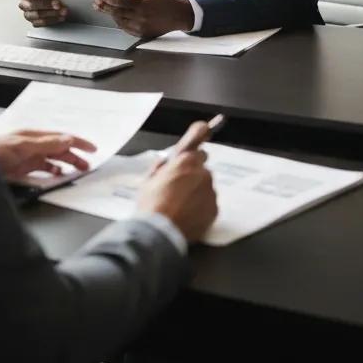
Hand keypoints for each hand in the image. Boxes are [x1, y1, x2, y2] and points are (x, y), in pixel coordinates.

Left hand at [0, 129, 94, 182]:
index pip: (61, 137)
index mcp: (33, 135)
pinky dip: (52, 173)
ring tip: (76, 172)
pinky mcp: (22, 171)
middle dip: (74, 156)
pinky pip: (42, 171)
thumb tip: (67, 139)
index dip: (78, 142)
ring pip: (53, 161)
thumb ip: (45, 144)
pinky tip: (57, 177)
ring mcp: (27, 158)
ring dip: (65, 165)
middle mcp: (32, 145)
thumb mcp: (21, 146)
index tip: (92, 149)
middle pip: (59, 149)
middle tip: (87, 165)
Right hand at [18, 0, 66, 26]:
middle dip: (46, 4)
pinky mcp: (34, 22)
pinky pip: (42, 23)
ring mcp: (28, 14)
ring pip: (37, 15)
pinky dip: (53, 20)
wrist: (51, 2)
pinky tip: (60, 17)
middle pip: (32, 5)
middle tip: (57, 4)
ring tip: (62, 11)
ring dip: (52, 13)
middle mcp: (24, 4)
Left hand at [95, 0, 194, 37]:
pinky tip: (115, 17)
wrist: (177, 16)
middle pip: (118, 12)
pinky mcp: (142, 34)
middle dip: (106, 8)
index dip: (110, 0)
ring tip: (103, 9)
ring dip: (111, 15)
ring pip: (120, 21)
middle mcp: (141, 17)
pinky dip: (119, 22)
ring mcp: (141, 27)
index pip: (122, 2)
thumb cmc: (164, 0)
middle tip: (97, 4)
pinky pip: (126, 28)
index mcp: (143, 4)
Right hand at [137, 124, 217, 242]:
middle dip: (193, 171)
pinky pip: (209, 202)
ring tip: (181, 206)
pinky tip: (188, 215)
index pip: (199, 133)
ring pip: (205, 185)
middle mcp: (201, 172)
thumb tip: (166, 162)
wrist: (159, 233)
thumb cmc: (151, 205)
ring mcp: (210, 191)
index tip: (205, 130)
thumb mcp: (149, 180)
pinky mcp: (214, 208)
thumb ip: (161, 166)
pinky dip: (202, 206)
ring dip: (197, 191)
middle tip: (179, 186)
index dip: (200, 133)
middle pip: (202, 165)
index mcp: (185, 160)